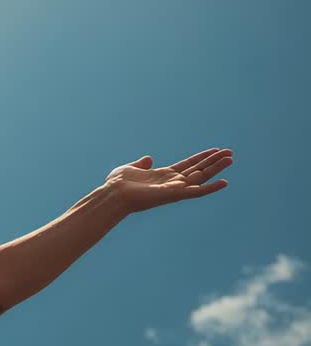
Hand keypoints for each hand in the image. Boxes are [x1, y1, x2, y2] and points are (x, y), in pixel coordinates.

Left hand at [105, 148, 232, 213]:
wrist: (114, 193)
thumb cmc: (118, 184)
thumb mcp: (130, 168)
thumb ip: (141, 164)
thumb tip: (149, 158)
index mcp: (164, 175)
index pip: (188, 164)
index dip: (201, 157)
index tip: (215, 150)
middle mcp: (173, 182)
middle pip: (199, 169)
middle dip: (214, 161)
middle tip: (230, 153)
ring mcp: (175, 188)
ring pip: (202, 177)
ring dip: (216, 168)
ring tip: (230, 159)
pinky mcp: (175, 194)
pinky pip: (197, 191)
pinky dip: (211, 188)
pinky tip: (224, 182)